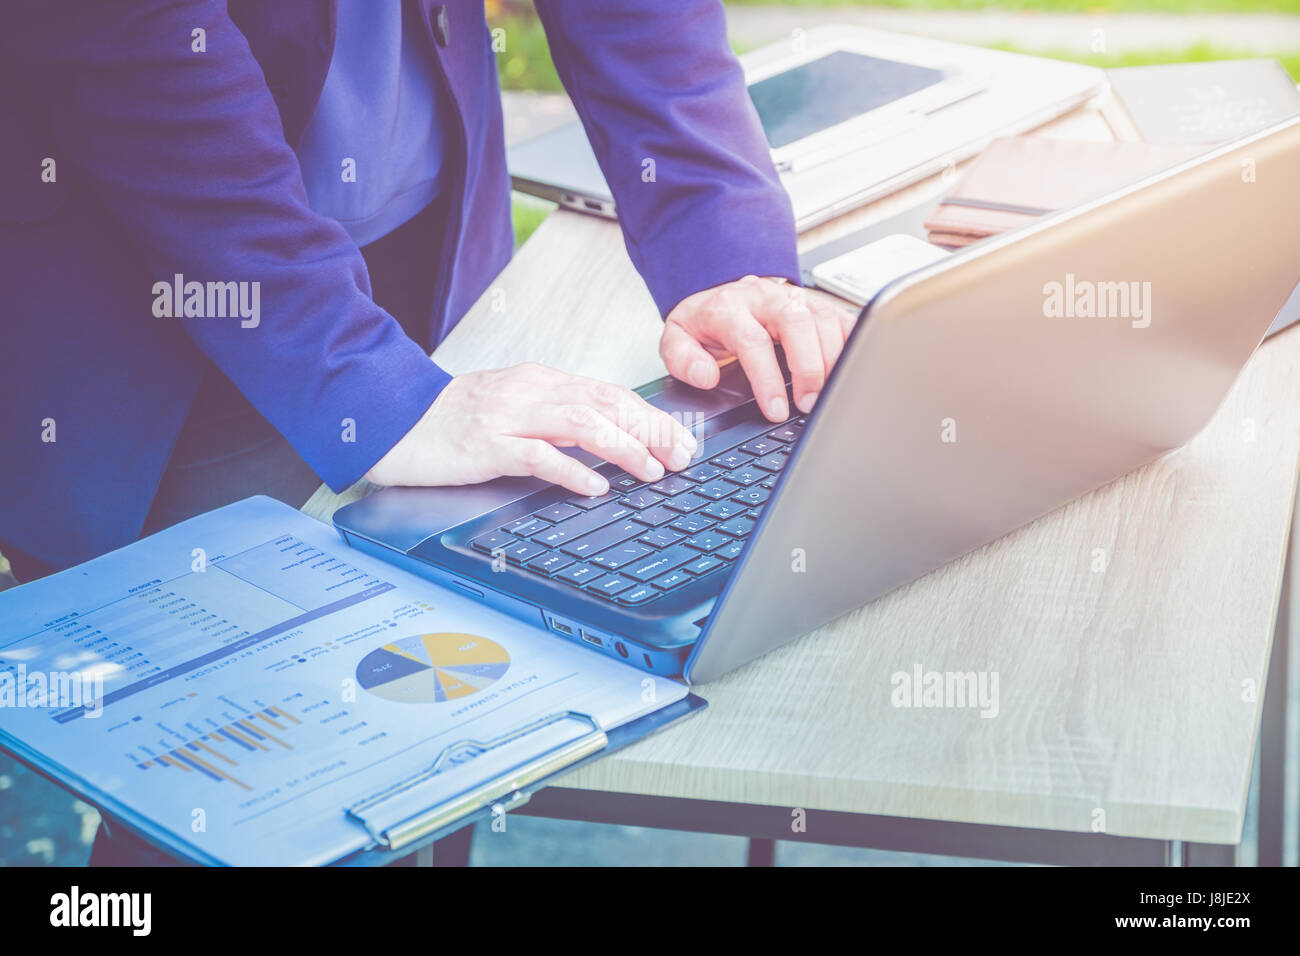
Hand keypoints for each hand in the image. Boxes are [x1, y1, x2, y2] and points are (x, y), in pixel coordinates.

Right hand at [365, 363, 697, 494]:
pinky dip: (572, 470)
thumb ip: (557, 421)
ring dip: (623, 448)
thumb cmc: (451, 421)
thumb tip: (608, 441)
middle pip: (607, 404)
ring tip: (651, 470)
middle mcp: (531, 392)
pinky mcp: (486, 444)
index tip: (682, 440)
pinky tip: (595, 486)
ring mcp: (509, 416)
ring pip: (581, 423)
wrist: (392, 420)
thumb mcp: (514, 411)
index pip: (611, 394)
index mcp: (541, 383)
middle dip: (652, 431)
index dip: (652, 417)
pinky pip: (537, 455)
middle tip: (682, 457)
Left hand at [660, 275, 856, 421]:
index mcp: (729, 307)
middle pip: (796, 323)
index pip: (752, 340)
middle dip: (807, 367)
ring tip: (827, 396)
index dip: (767, 377)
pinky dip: (851, 344)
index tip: (775, 409)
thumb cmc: (705, 323)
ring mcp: (795, 297)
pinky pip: (842, 319)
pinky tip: (849, 371)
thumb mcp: (677, 338)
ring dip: (831, 361)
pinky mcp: (817, 304)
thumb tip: (705, 376)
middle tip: (808, 404)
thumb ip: (682, 358)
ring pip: (823, 319)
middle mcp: (765, 298)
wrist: (722, 294)